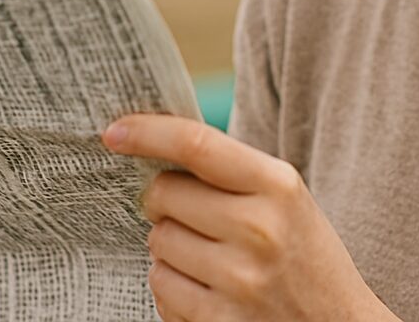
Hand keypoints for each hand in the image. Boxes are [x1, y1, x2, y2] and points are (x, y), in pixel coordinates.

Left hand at [102, 114, 394, 321]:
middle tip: (186, 211)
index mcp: (278, 186)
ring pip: (157, 243)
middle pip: (164, 194)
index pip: (197, 145)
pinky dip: (172, 284)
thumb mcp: (285, 199)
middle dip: (162, 199)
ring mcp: (239, 280)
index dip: (148, 133)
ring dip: (169, 246)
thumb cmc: (304, 254)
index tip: (114, 131)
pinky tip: (207, 288)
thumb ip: (230, 172)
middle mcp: (259, 229)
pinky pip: (161, 287)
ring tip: (209, 257)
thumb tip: (151, 143)